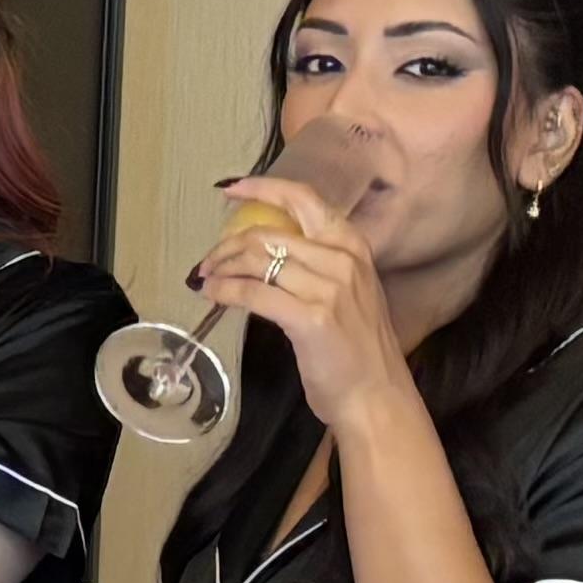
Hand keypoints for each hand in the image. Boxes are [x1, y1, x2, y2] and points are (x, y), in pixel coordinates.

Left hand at [191, 165, 404, 429]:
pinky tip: (213, 295)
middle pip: (269, 233)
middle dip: (227, 244)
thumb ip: (315, 266)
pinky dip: (226, 291)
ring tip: (206, 278)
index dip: (262, 189)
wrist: (376, 394)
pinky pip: (254, 293)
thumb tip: (264, 253)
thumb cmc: (357, 347)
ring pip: (258, 260)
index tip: (231, 190)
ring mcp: (328, 288)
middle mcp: (342, 259)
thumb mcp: (346, 291)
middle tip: (207, 261)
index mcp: (352, 245)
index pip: (304, 199)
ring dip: (221, 267)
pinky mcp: (309, 318)